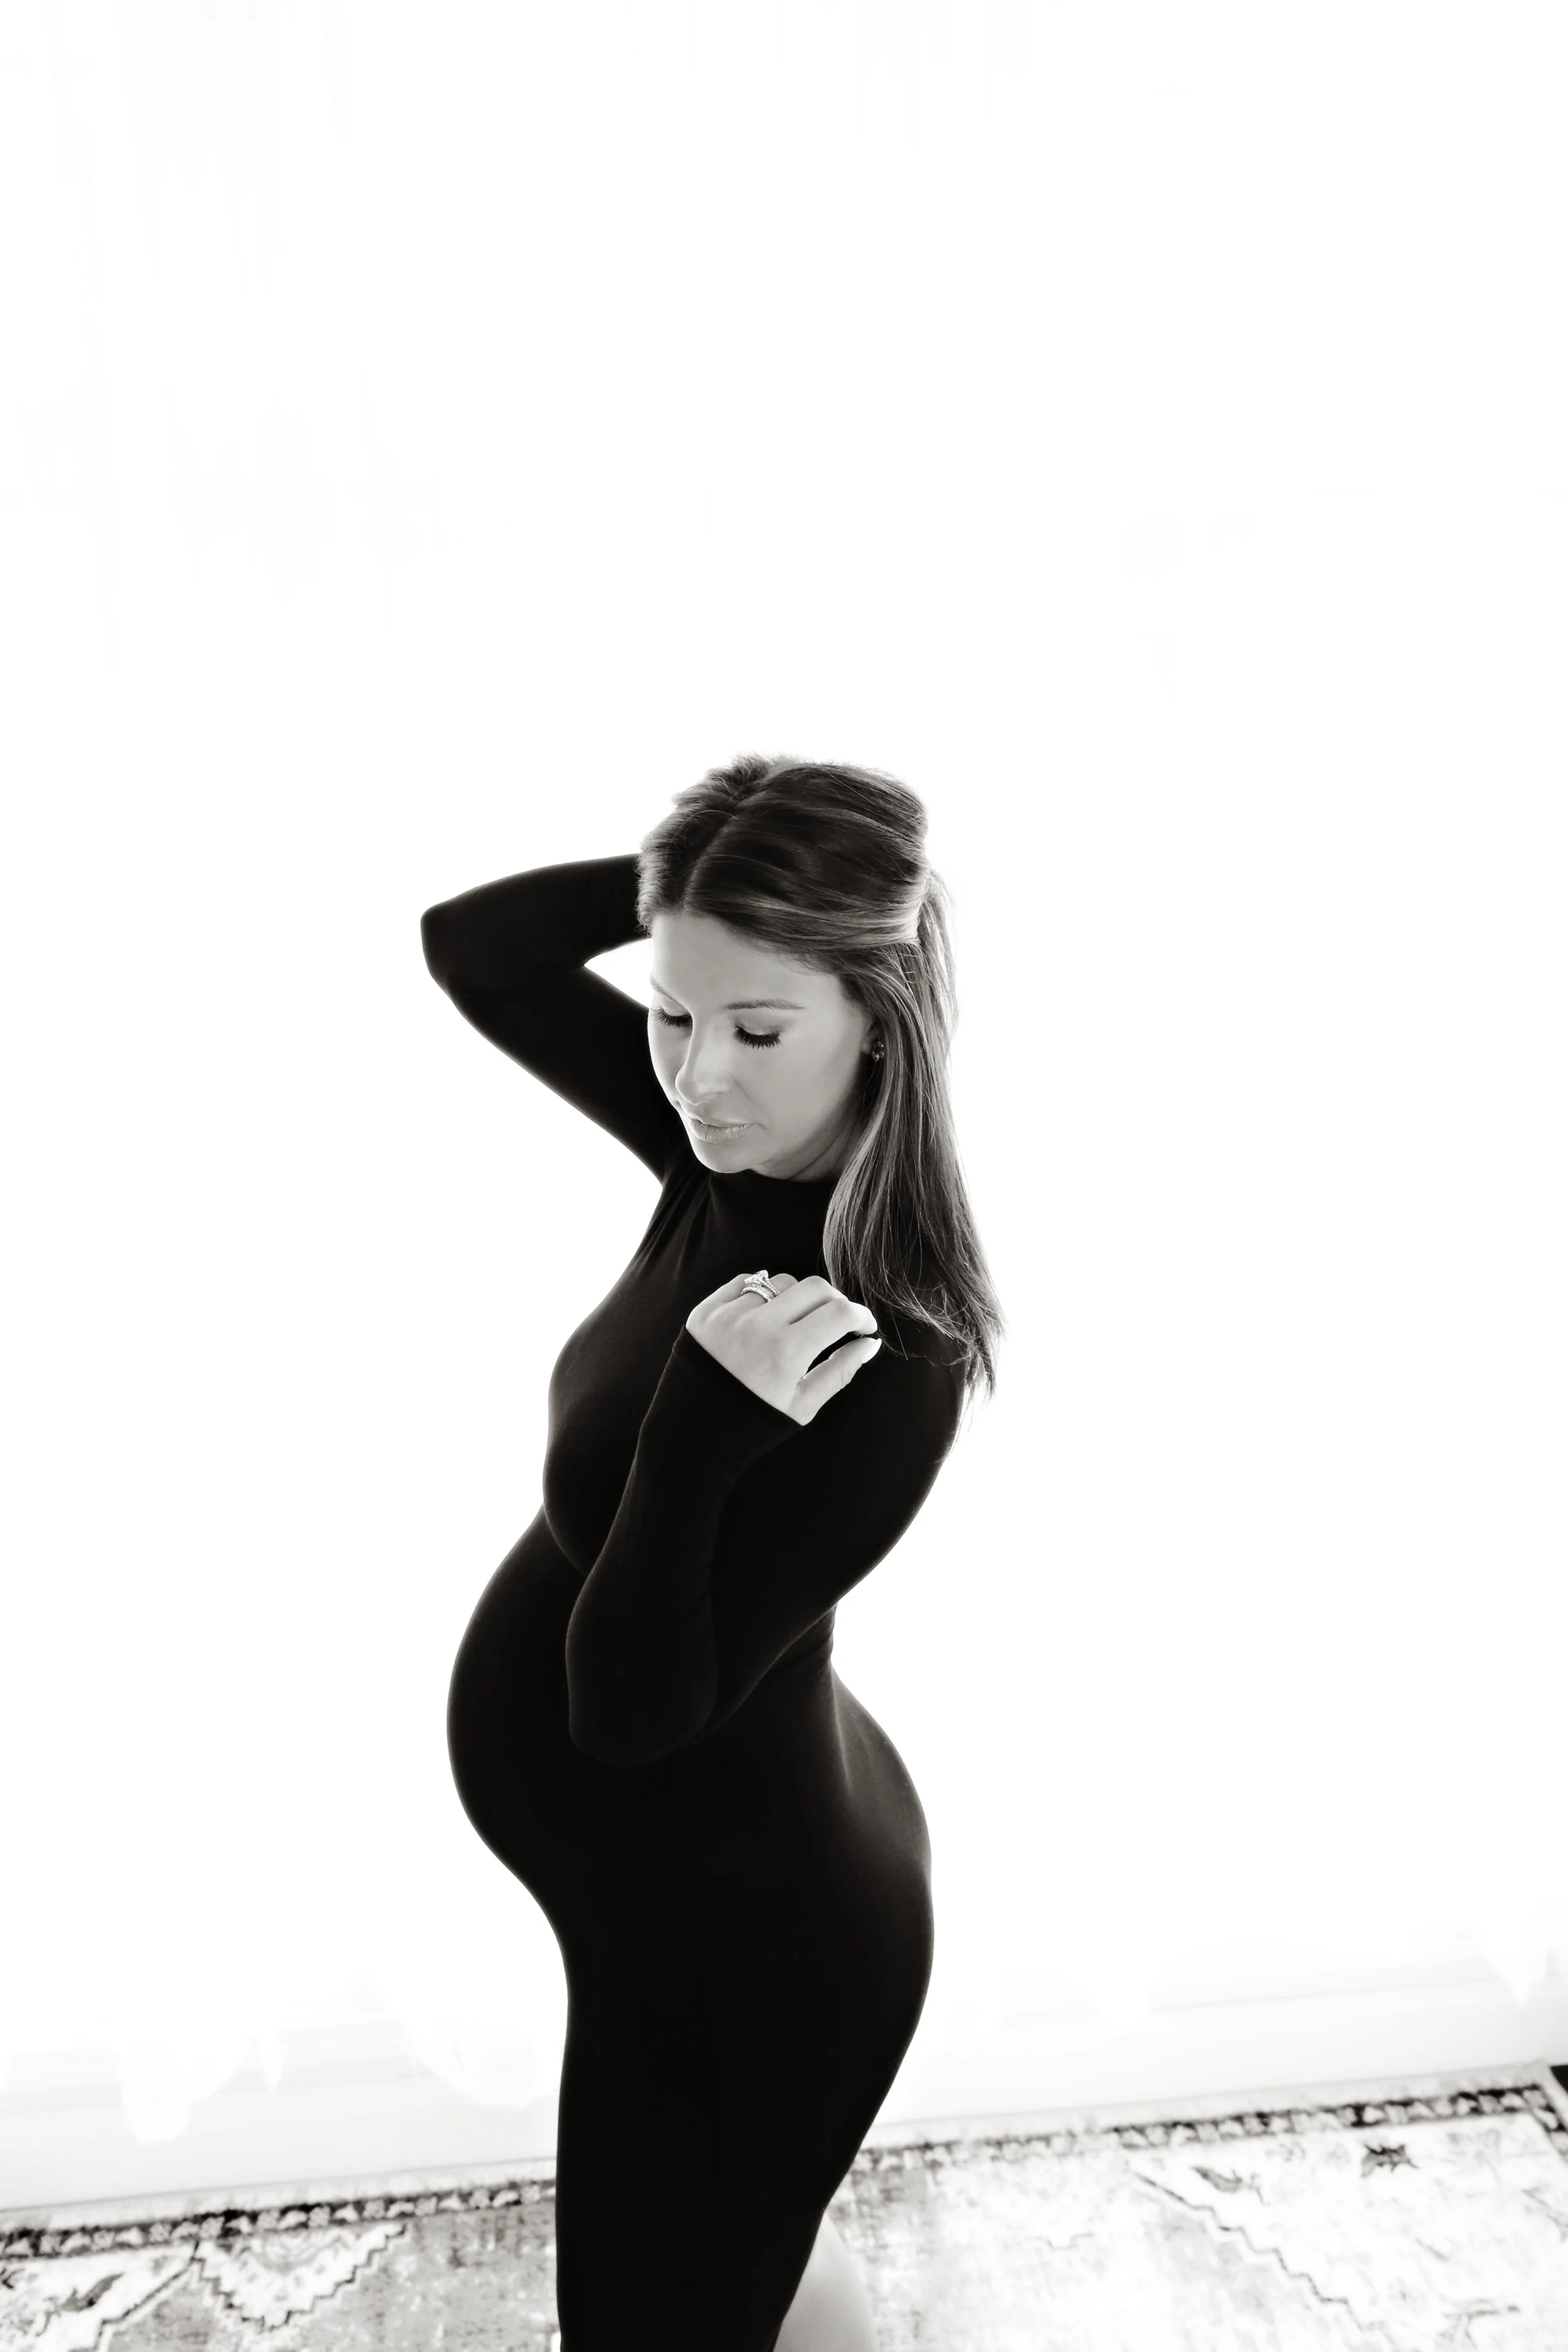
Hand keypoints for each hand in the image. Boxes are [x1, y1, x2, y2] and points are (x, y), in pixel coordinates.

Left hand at [685, 1271, 882, 1427]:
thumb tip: (871, 1343)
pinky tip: (765, 1315)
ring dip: (797, 1298)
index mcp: (785, 1353)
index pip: (839, 1312)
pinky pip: (745, 1282)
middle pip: (815, 1288)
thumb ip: (839, 1371)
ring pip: (780, 1282)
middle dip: (834, 1302)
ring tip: (795, 1324)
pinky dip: (762, 1293)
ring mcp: (728, 1315)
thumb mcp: (802, 1406)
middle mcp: (757, 1326)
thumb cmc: (751, 1424)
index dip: (861, 1315)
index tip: (864, 1325)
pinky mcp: (705, 1310)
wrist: (689, 1434)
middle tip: (835, 1322)